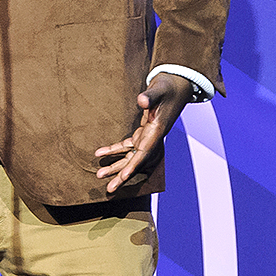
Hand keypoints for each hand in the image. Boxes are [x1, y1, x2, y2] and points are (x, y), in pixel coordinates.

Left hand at [94, 72, 193, 194]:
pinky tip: (100, 153)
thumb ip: (150, 96)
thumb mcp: (159, 89)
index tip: (123, 177)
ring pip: (130, 156)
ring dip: (115, 166)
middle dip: (122, 175)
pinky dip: (113, 150)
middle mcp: (152, 138)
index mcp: (157, 131)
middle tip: (109, 189)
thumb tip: (141, 101)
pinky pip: (127, 146)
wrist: (176, 85)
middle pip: (136, 161)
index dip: (133, 166)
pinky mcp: (142, 132)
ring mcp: (147, 137)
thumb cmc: (168, 87)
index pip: (144, 153)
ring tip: (99, 175)